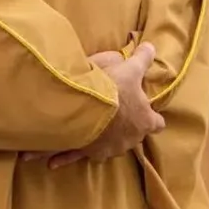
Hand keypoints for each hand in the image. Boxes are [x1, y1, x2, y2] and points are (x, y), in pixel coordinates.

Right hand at [34, 43, 164, 168]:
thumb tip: (152, 46)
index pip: (157, 124)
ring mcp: (109, 149)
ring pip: (109, 148)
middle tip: (115, 113)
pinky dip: (66, 158)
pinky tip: (52, 163)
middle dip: (125, 128)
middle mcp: (129, 139)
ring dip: (101, 140)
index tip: (145, 110)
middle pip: (133, 137)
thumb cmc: (114, 90)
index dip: (151, 117)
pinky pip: (77, 157)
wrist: (88, 107)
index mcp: (144, 121)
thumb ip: (142, 59)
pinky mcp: (89, 151)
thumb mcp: (130, 69)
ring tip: (89, 128)